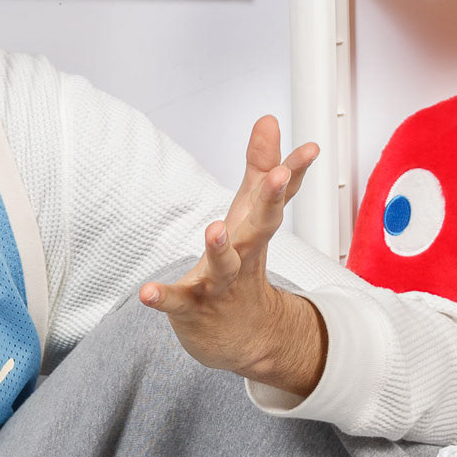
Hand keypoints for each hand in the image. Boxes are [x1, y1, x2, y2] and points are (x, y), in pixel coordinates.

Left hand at [139, 116, 326, 396]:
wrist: (248, 337)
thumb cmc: (247, 266)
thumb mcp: (252, 214)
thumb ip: (260, 167)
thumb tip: (269, 119)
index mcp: (255, 230)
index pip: (277, 198)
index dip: (292, 172)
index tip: (309, 149)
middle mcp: (244, 255)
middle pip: (260, 226)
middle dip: (270, 200)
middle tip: (279, 176)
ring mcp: (220, 284)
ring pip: (223, 266)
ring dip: (220, 249)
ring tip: (214, 229)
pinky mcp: (193, 307)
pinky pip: (177, 302)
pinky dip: (162, 298)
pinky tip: (146, 293)